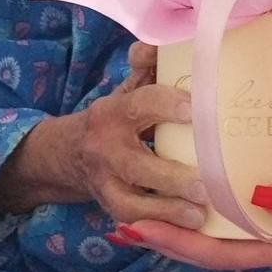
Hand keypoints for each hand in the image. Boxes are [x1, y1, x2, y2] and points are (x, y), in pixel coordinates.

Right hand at [68, 42, 209, 228]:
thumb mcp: (128, 89)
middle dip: (170, 176)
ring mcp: (106, 182)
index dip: (164, 104)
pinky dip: (160, 226)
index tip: (195, 110)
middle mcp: (106, 149)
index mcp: (114, 112)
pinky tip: (189, 226)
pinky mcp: (110, 208)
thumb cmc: (117, 117)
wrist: (66, 154)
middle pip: (137, 166)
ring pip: (133, 203)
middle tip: (205, 183)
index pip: (139, 103)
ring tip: (200, 214)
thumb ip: (148, 67)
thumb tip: (157, 45)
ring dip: (167, 210)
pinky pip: (134, 222)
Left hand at [118, 183, 271, 271]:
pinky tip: (235, 181)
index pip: (218, 251)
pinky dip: (236, 201)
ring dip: (198, 218)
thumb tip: (258, 192)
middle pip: (216, 244)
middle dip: (171, 232)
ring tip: (167, 194)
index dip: (172, 242)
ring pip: (236, 230)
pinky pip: (263, 214)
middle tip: (127, 215)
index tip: (131, 229)